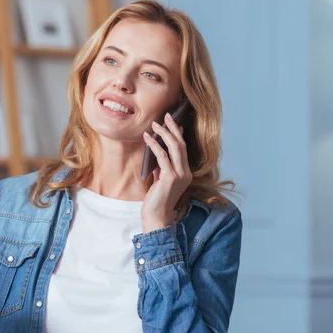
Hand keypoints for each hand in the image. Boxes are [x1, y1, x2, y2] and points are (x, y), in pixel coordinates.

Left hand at [141, 112, 192, 232]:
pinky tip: (147, 138)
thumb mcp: (160, 180)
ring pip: (174, 147)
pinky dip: (154, 145)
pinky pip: (162, 156)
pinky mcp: (170, 177)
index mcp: (185, 173)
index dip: (178, 134)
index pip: (183, 149)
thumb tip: (158, 154)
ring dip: (164, 133)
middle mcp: (185, 173)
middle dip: (173, 128)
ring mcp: (179, 175)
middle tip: (165, 116)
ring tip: (155, 124)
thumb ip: (162, 168)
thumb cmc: (156, 200)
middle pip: (181, 144)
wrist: (156, 216)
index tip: (173, 122)